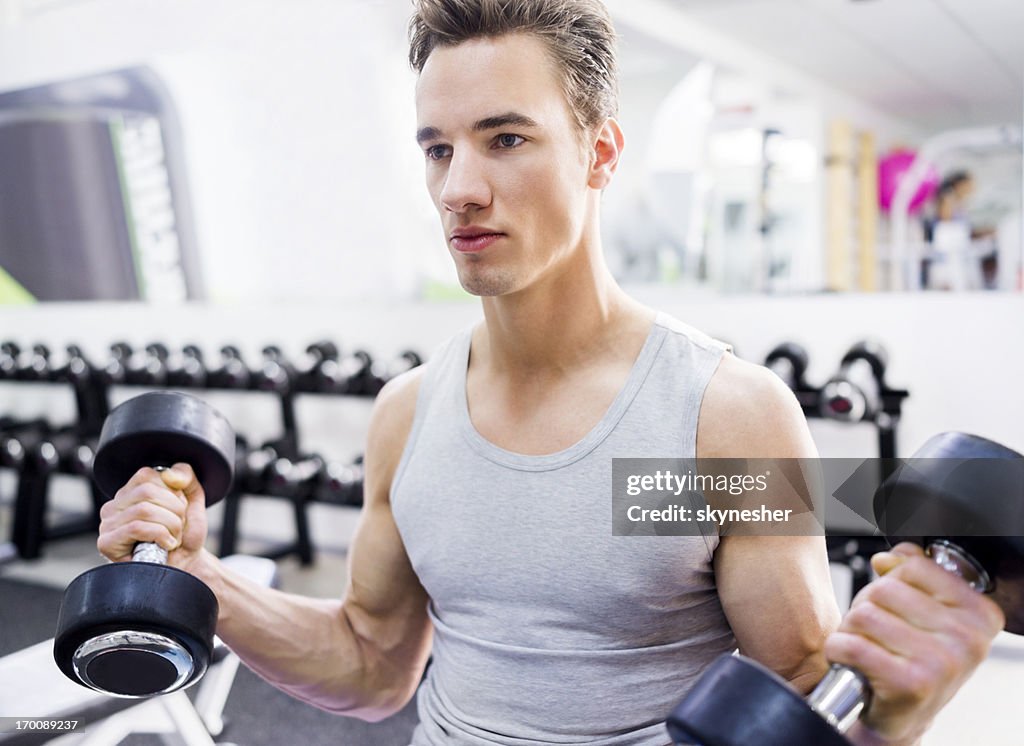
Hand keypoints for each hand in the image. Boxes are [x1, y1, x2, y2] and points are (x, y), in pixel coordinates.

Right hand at [97, 463, 208, 572]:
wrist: (187, 565)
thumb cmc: (185, 535)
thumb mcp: (192, 500)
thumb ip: (185, 477)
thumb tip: (170, 474)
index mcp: (130, 492)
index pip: (148, 475)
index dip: (172, 492)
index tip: (179, 510)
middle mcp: (114, 505)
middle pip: (147, 492)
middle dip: (174, 510)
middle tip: (178, 527)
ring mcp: (107, 524)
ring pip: (143, 510)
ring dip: (170, 525)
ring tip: (173, 537)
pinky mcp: (106, 543)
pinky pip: (137, 528)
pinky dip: (160, 535)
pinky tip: (165, 545)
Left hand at [824, 542, 1004, 742]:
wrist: (904, 715)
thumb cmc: (914, 659)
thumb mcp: (924, 611)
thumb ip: (912, 574)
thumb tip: (888, 558)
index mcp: (980, 615)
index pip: (915, 566)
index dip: (892, 580)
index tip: (898, 606)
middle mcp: (968, 640)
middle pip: (883, 589)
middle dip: (868, 606)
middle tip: (879, 634)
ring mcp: (941, 664)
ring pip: (863, 614)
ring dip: (851, 630)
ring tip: (869, 648)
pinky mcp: (909, 685)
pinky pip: (849, 645)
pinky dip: (838, 651)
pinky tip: (853, 663)